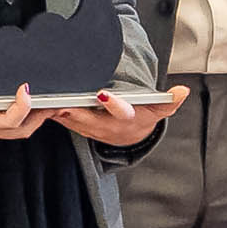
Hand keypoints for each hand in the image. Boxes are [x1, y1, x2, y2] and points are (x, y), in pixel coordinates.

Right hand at [0, 85, 49, 156]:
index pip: (8, 119)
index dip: (21, 106)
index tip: (26, 88)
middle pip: (24, 128)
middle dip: (42, 115)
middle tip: (56, 96)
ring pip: (22, 128)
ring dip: (38, 117)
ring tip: (50, 99)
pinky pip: (14, 125)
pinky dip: (28, 116)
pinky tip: (31, 103)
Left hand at [51, 84, 183, 144]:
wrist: (130, 136)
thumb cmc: (142, 116)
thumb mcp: (158, 110)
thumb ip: (170, 101)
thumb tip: (183, 91)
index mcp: (126, 119)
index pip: (121, 112)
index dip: (113, 104)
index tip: (104, 94)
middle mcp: (107, 126)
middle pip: (89, 118)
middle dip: (76, 108)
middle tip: (63, 97)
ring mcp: (91, 129)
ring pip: (72, 120)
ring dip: (60, 111)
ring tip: (47, 98)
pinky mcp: (78, 127)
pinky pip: (64, 120)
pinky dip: (54, 112)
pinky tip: (43, 102)